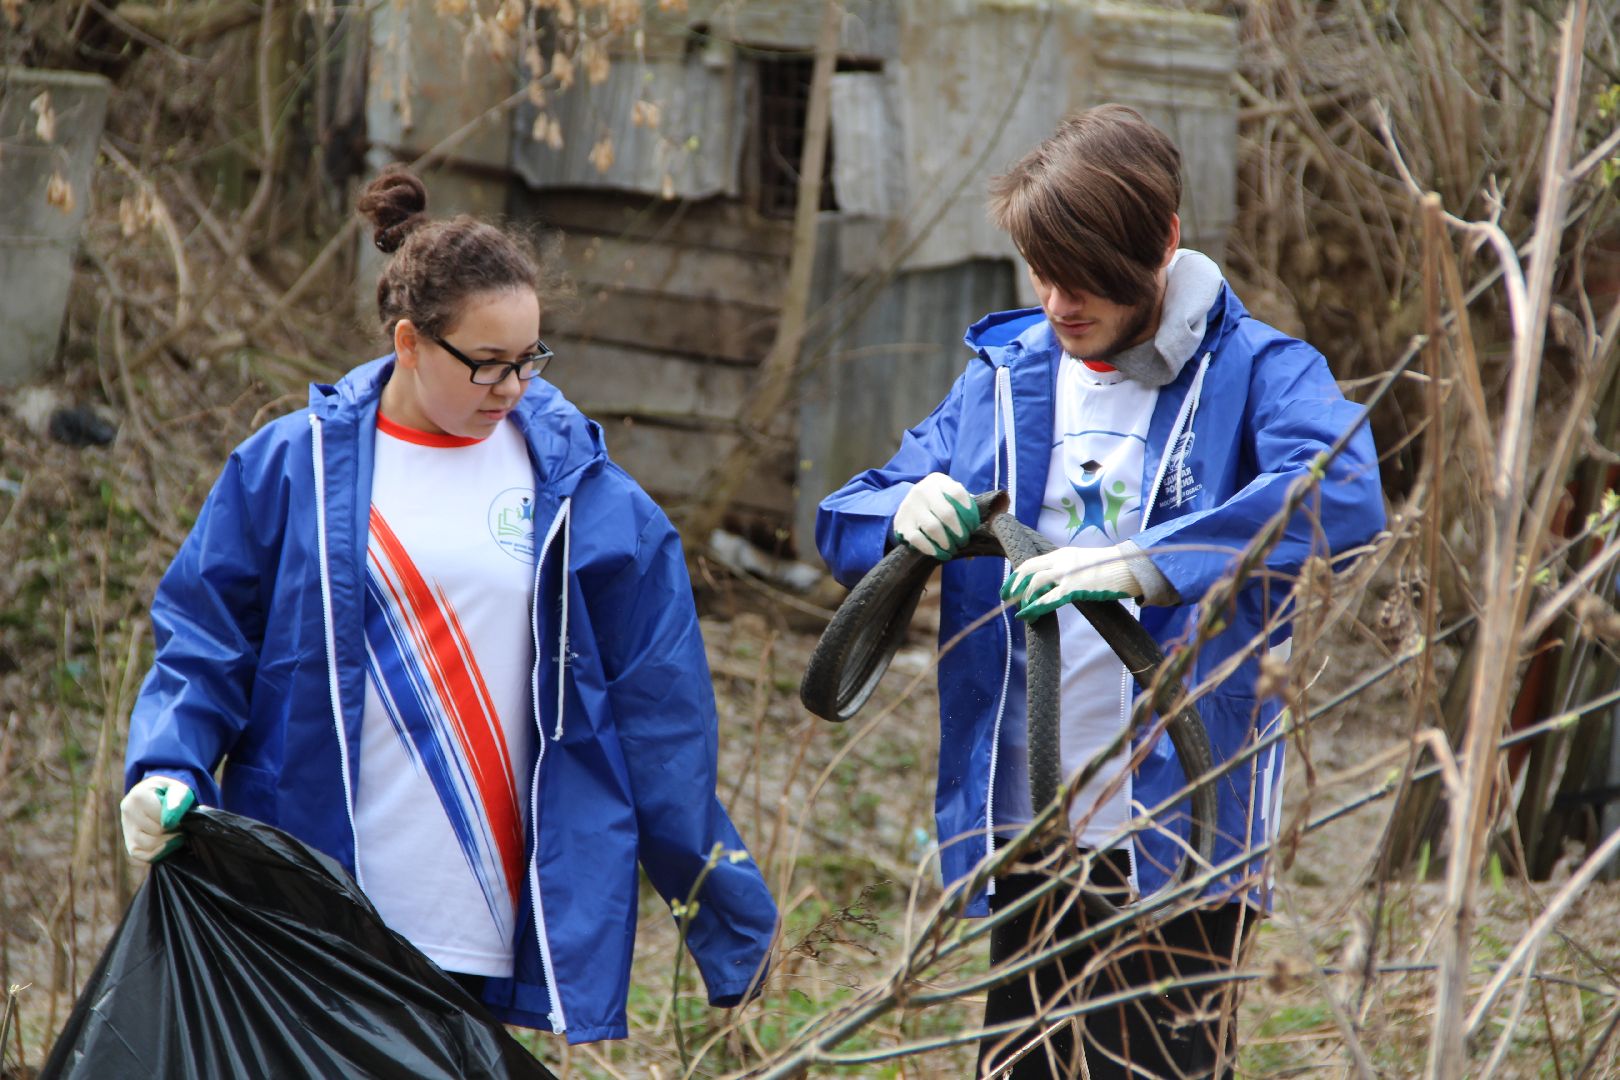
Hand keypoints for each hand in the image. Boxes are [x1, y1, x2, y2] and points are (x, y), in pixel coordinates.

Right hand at [120, 775, 195, 862]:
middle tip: (181, 826)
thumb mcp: (177, 788)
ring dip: (167, 842)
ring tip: (176, 834)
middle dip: (173, 830)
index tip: (182, 817)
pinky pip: (142, 857)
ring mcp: (126, 830)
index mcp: (138, 796)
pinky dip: (157, 854)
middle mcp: (128, 813)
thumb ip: (178, 799)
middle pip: (156, 832)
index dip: (176, 819)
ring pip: (149, 846)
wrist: (155, 797)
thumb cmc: (169, 793)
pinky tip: (168, 844)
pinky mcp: (129, 845)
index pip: (161, 817)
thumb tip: (170, 821)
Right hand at [892, 473, 980, 559]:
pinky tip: (939, 553)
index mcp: (938, 481)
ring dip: (946, 541)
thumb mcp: (949, 495)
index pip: (957, 493)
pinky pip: (917, 538)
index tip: (973, 525)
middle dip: (959, 530)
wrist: (909, 506)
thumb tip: (990, 522)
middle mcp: (922, 490)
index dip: (968, 511)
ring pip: (932, 527)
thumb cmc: (937, 502)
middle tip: (963, 540)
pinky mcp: (901, 523)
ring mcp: (910, 506)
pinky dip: (930, 548)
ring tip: (952, 548)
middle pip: (947, 512)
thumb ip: (967, 505)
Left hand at [1001, 545, 1139, 619]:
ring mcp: (1067, 573)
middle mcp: (1061, 560)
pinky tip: (1027, 616)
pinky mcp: (1075, 588)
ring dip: (1024, 599)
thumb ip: (1069, 569)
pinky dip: (1034, 608)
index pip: (1031, 562)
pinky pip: (1048, 599)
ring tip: (1022, 611)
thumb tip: (1058, 584)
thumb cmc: (1112, 569)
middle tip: (1006, 599)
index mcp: (1062, 554)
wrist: (1130, 567)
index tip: (1008, 587)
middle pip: (1027, 570)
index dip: (1016, 576)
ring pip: (1034, 584)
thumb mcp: (1084, 563)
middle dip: (1013, 585)